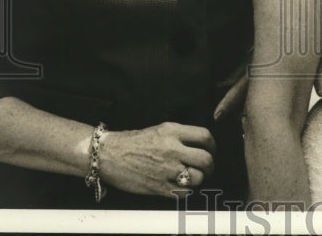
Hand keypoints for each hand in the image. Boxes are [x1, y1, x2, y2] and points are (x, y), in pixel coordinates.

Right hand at [99, 122, 215, 196]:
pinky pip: (183, 193)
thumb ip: (181, 135)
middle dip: (210, 166)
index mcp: (173, 132)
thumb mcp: (160, 129)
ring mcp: (165, 169)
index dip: (212, 146)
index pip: (205, 136)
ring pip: (198, 178)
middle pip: (206, 159)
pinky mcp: (158, 186)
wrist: (109, 155)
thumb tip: (201, 144)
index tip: (210, 151)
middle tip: (206, 168)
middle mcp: (172, 149)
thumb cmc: (134, 142)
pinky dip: (186, 191)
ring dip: (199, 180)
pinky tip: (181, 186)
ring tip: (194, 178)